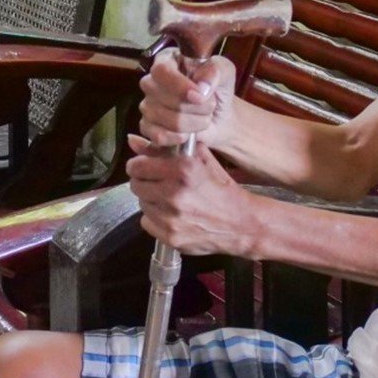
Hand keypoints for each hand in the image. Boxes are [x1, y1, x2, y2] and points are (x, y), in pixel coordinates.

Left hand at [126, 133, 256, 257]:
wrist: (242, 225)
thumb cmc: (223, 190)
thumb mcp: (203, 161)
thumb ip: (169, 149)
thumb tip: (134, 140)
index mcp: (183, 169)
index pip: (138, 165)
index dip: (139, 165)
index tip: (142, 167)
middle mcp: (174, 193)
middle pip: (136, 185)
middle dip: (145, 182)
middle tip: (158, 184)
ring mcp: (171, 218)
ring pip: (142, 204)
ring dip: (151, 200)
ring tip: (169, 200)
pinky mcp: (171, 237)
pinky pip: (146, 223)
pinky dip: (155, 219)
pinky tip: (171, 216)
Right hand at [137, 50, 234, 149]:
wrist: (220, 117)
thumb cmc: (218, 89)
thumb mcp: (225, 72)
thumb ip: (216, 71)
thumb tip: (201, 86)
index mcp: (167, 60)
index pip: (161, 70)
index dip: (179, 86)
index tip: (199, 96)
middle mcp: (152, 82)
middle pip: (162, 97)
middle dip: (194, 107)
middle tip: (210, 106)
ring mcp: (147, 105)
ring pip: (165, 119)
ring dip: (193, 123)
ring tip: (203, 118)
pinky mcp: (148, 128)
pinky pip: (158, 136)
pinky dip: (179, 137)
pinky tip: (189, 134)